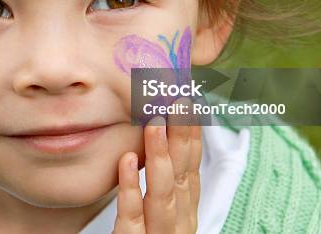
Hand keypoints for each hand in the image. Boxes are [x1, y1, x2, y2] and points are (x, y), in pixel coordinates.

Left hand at [113, 98, 201, 233]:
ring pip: (163, 195)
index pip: (193, 168)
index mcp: (185, 212)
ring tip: (154, 122)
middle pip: (184, 175)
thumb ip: (164, 183)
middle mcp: (179, 224)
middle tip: (178, 99)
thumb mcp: (160, 213)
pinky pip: (132, 218)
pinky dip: (130, 188)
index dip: (193, 134)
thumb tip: (161, 138)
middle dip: (183, 136)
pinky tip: (126, 160)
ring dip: (162, 157)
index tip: (190, 101)